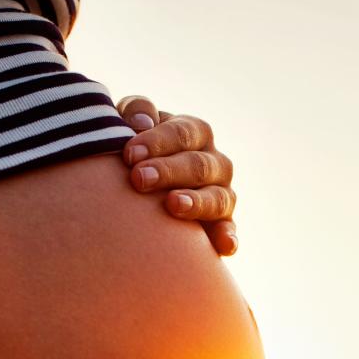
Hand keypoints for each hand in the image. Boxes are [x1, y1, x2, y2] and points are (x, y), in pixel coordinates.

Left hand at [115, 95, 238, 255]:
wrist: (139, 188)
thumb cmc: (135, 150)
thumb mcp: (130, 124)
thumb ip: (136, 111)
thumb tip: (143, 123)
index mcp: (195, 133)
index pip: (184, 133)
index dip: (157, 142)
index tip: (129, 154)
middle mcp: (215, 162)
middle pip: (199, 165)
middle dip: (168, 171)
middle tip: (139, 178)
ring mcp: (221, 194)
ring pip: (218, 197)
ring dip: (197, 201)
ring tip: (172, 204)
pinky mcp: (220, 225)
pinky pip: (229, 231)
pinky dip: (228, 237)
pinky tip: (223, 246)